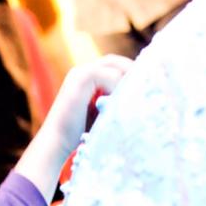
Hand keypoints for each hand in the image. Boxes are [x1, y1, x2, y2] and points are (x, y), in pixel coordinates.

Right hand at [15, 54, 131, 199]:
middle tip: (150, 84)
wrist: (56, 143)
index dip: (128, 72)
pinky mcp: (81, 78)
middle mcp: (81, 71)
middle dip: (132, 70)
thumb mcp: (100, 114)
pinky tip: (122, 103)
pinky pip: (109, 75)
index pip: (112, 66)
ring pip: (114, 65)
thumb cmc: (77, 136)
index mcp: (84, 78)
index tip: (145, 83)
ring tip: (141, 93)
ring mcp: (80, 73)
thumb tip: (138, 99)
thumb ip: (112, 102)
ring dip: (128, 78)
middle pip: (114, 61)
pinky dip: (119, 87)